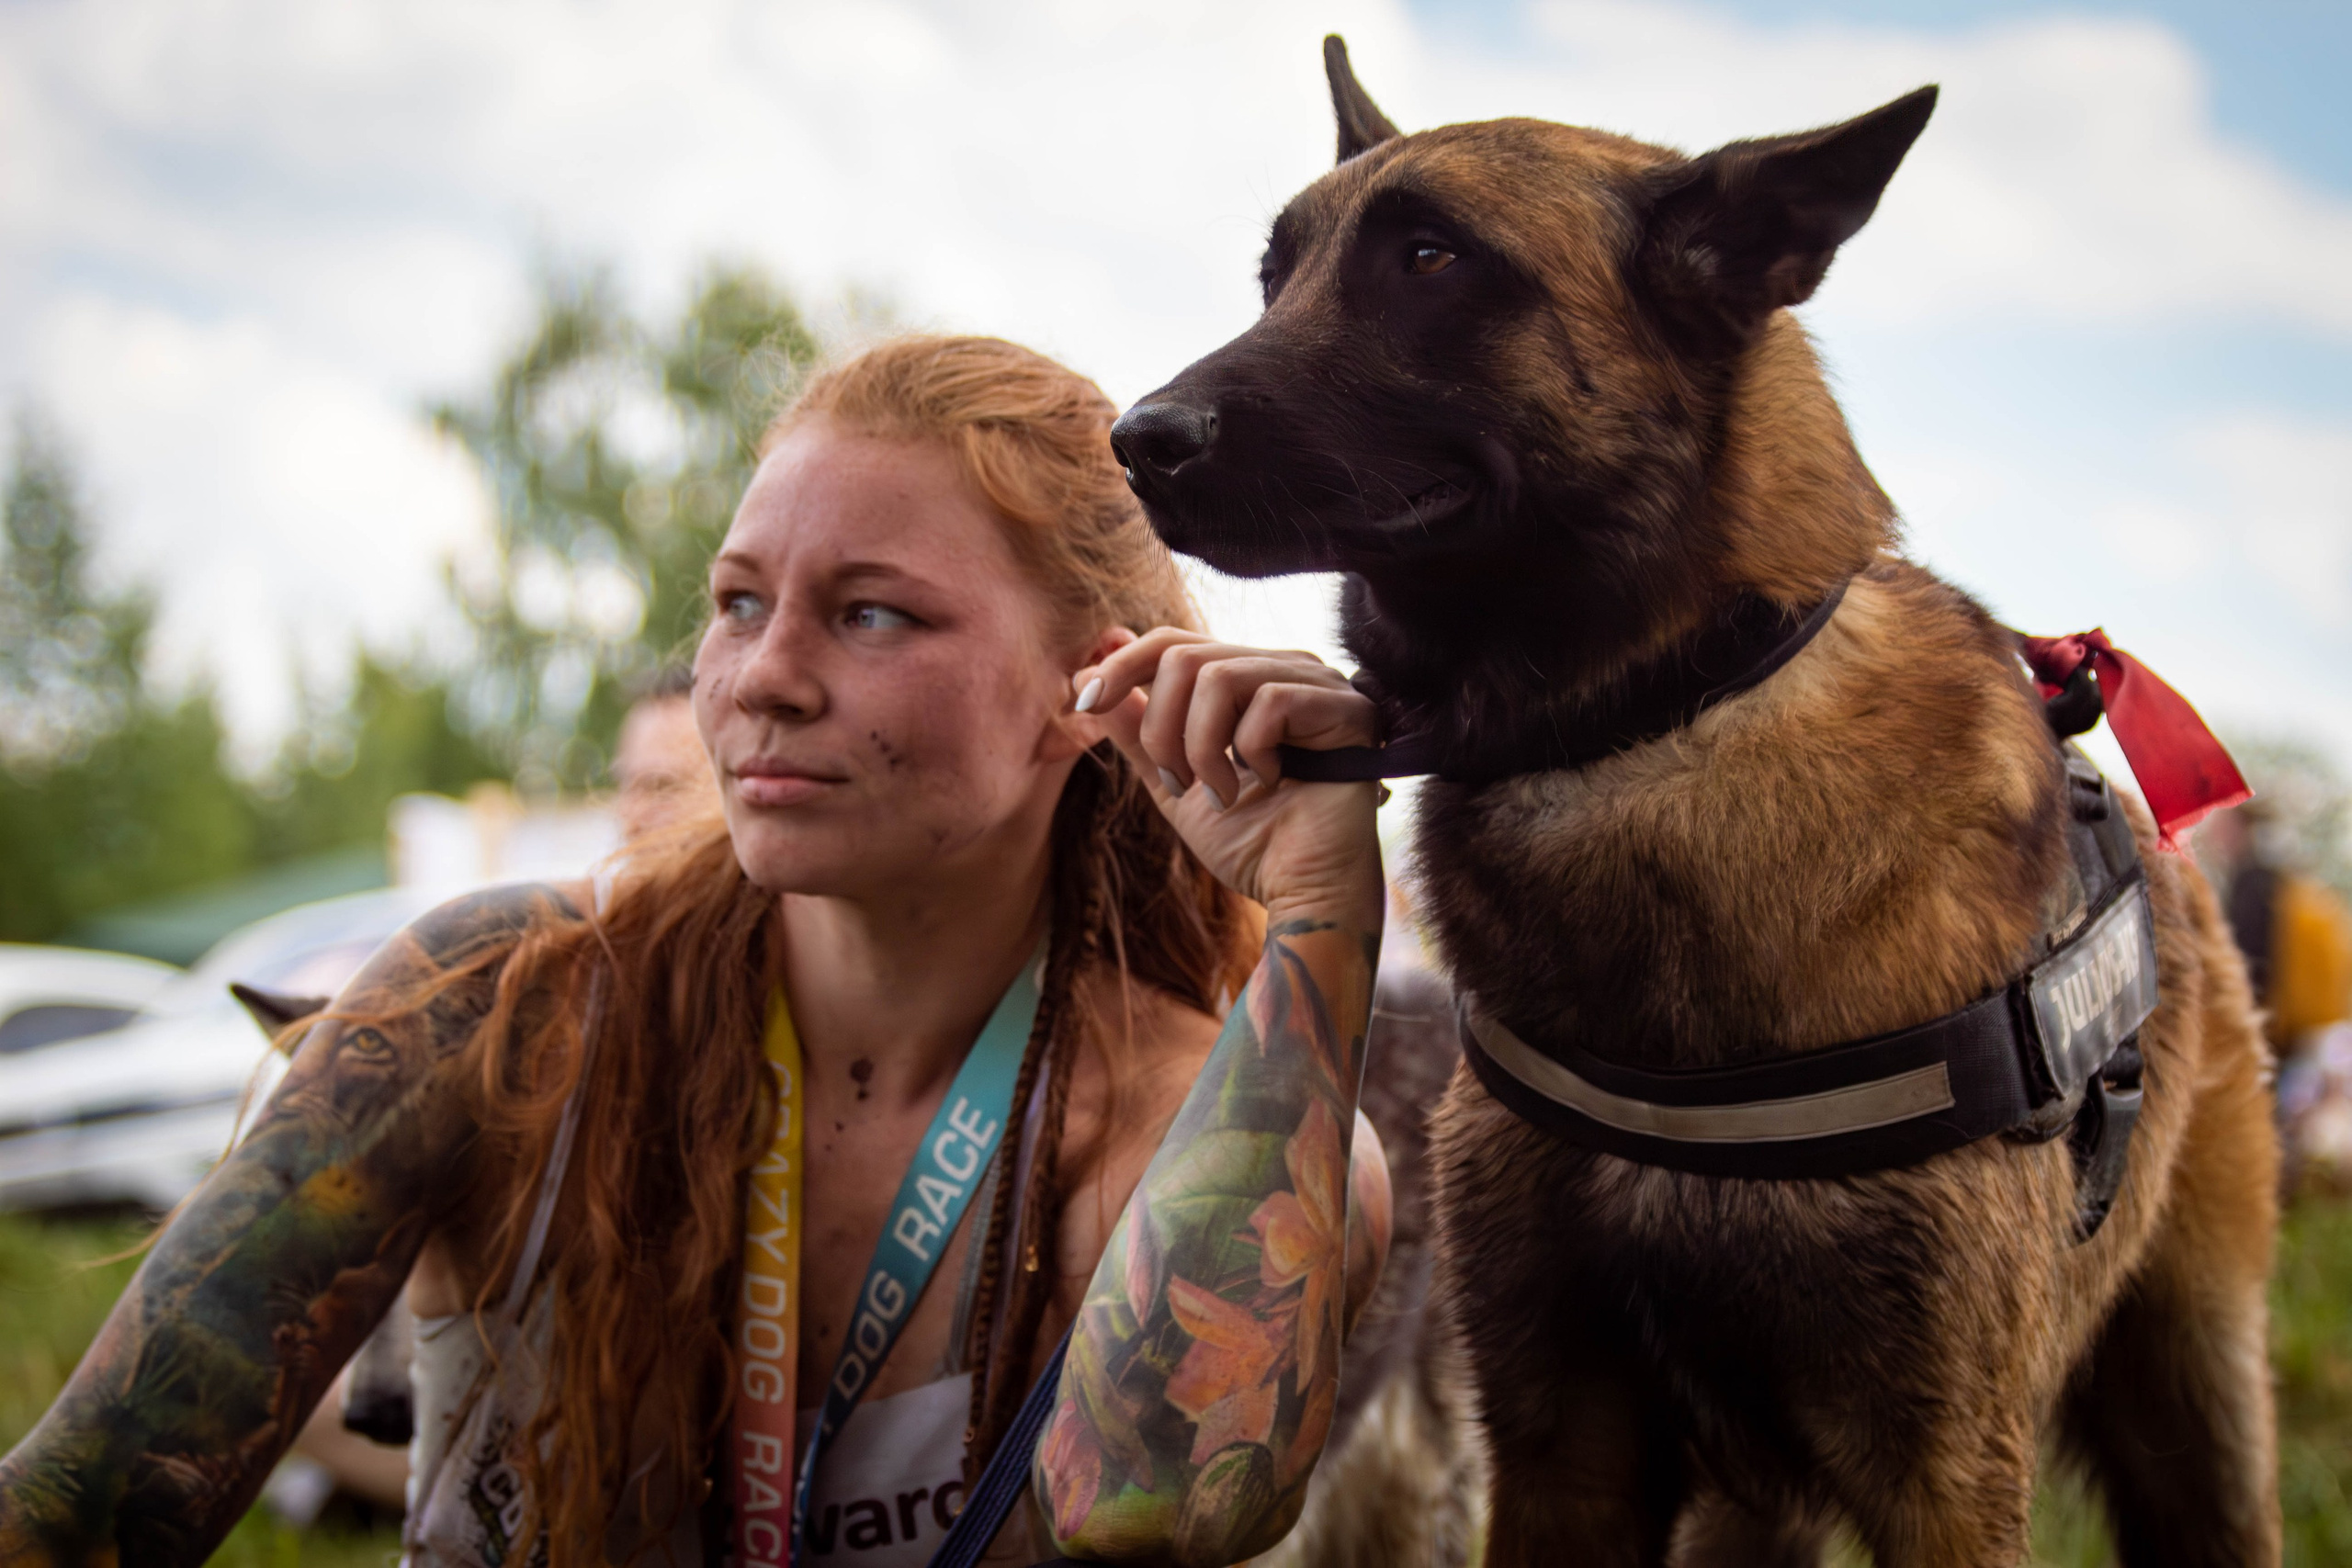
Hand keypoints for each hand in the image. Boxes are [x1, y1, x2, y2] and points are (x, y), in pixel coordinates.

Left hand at [1074, 628, 1383, 922]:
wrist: (1304, 893)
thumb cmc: (1250, 843)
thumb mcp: (1173, 783)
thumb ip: (1136, 732)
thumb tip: (1085, 677)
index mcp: (1246, 679)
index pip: (1174, 642)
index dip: (1122, 666)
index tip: (1086, 703)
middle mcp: (1283, 668)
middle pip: (1186, 655)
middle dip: (1161, 728)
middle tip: (1177, 784)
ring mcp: (1320, 683)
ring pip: (1219, 677)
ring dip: (1201, 748)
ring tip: (1217, 794)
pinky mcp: (1347, 708)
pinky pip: (1271, 701)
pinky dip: (1251, 751)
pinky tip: (1270, 784)